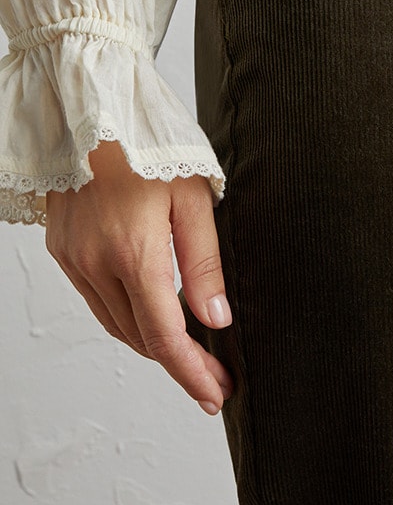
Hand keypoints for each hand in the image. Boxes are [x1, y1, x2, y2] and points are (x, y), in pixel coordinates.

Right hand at [44, 140, 233, 414]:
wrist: (93, 110)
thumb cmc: (149, 146)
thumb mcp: (194, 199)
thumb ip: (205, 264)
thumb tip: (217, 319)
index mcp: (134, 254)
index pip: (166, 337)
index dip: (193, 373)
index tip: (217, 394)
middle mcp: (96, 263)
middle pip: (141, 338)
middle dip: (180, 364)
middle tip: (216, 377)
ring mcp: (74, 259)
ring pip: (116, 324)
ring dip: (152, 344)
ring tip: (191, 354)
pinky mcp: (63, 251)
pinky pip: (97, 301)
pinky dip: (127, 317)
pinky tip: (152, 316)